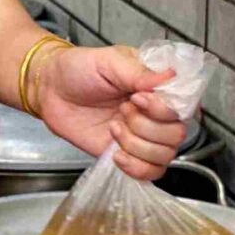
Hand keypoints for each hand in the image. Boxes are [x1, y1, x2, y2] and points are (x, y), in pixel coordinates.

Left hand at [35, 44, 191, 180]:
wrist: (50, 90)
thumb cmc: (79, 69)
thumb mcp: (109, 62)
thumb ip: (140, 72)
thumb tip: (171, 75)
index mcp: (157, 87)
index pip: (183, 106)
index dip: (163, 108)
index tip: (137, 97)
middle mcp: (155, 113)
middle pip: (177, 134)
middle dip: (146, 125)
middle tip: (122, 109)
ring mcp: (142, 136)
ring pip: (164, 155)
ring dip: (136, 144)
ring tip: (113, 127)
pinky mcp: (127, 154)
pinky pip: (149, 172)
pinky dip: (135, 167)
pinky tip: (116, 153)